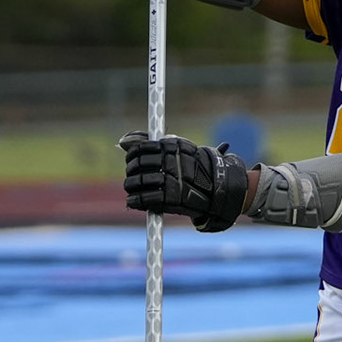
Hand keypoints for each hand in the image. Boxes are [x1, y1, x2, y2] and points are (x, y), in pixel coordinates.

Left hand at [119, 130, 248, 231]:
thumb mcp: (176, 150)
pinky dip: (136, 200)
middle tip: (131, 175)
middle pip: (140, 164)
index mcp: (174, 146)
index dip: (133, 154)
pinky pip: (148, 198)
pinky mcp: (174, 198)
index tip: (132, 159)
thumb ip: (149, 144)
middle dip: (131, 170)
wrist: (218, 188)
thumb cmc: (192, 167)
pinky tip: (132, 201)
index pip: (144, 147)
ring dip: (131, 185)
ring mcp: (174, 179)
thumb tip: (122, 141)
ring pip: (141, 180)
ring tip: (131, 188)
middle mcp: (173, 160)